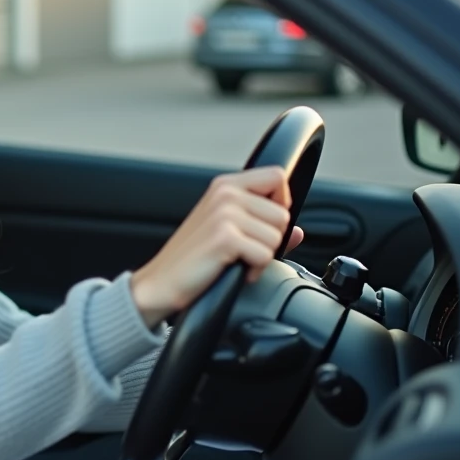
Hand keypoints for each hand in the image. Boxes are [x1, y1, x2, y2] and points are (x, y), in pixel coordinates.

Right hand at [129, 167, 304, 328]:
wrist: (160, 282)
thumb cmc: (191, 259)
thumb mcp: (228, 233)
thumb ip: (264, 227)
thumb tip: (299, 231)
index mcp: (225, 185)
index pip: (276, 177)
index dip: (281, 203)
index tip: (263, 224)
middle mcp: (225, 193)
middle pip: (282, 213)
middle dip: (270, 239)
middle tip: (243, 251)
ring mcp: (224, 214)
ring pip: (277, 236)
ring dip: (262, 257)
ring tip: (236, 260)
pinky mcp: (225, 237)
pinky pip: (266, 255)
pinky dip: (254, 270)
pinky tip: (234, 270)